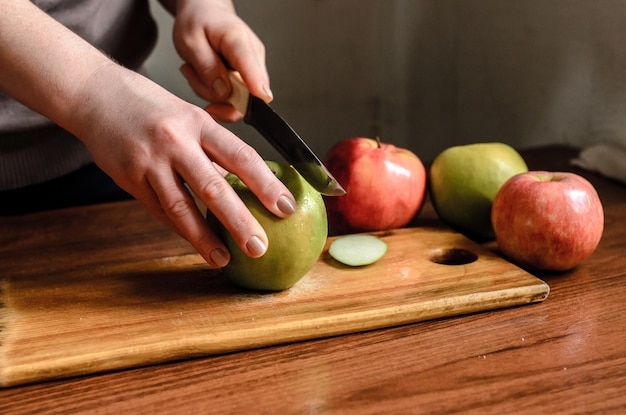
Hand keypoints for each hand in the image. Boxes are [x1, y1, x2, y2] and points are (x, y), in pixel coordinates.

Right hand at [72, 63, 295, 267]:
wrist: (95, 94)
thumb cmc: (151, 106)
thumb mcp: (189, 115)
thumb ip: (215, 146)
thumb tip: (245, 180)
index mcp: (199, 124)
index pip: (241, 156)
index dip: (267, 184)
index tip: (286, 208)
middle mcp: (176, 142)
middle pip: (214, 187)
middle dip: (239, 221)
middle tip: (259, 247)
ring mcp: (149, 161)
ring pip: (181, 207)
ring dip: (204, 238)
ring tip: (224, 259)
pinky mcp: (129, 179)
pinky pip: (159, 210)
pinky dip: (180, 228)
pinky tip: (196, 242)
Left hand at [171, 0, 272, 121]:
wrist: (205, 12)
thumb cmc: (198, 21)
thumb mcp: (190, 42)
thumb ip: (207, 68)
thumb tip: (223, 92)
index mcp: (239, 41)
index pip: (253, 71)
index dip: (255, 90)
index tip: (255, 101)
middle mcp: (253, 56)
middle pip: (246, 95)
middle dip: (216, 95)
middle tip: (195, 75)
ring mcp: (253, 68)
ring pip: (237, 99)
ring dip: (211, 92)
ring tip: (198, 70)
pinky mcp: (249, 77)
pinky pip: (233, 97)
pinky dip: (215, 92)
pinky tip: (207, 75)